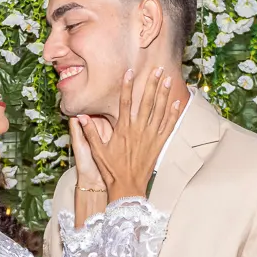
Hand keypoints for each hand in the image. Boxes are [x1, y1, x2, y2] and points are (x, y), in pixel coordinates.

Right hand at [77, 67, 179, 202]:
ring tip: (168, 79)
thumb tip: (80, 117)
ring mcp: (150, 137)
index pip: (125, 102)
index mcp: (123, 129)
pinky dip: (173, 113)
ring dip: (164, 94)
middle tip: (157, 69)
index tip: (129, 72)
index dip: (127, 86)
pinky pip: (168, 126)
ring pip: (159, 111)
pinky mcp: (159, 144)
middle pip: (146, 102)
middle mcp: (138, 130)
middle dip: (152, 84)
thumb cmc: (111, 170)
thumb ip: (90, 133)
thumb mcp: (98, 151)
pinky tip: (176, 102)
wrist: (128, 187)